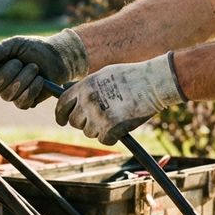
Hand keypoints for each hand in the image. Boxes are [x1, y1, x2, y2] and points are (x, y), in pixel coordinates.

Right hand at [0, 28, 87, 108]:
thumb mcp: (15, 44)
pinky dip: (32, 89)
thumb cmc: (34, 48)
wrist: (58, 57)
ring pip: (7, 95)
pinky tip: (40, 80)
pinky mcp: (25, 102)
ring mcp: (11, 94)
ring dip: (23, 79)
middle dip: (7, 73)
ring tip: (34, 68)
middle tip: (20, 62)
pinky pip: (22, 102)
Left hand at [54, 54, 185, 144]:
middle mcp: (87, 101)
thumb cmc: (132, 76)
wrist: (154, 82)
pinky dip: (112, 137)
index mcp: (84, 86)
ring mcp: (98, 115)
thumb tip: (68, 92)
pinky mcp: (111, 128)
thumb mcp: (104, 74)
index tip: (62, 121)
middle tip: (99, 119)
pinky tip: (122, 126)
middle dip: (84, 123)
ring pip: (89, 132)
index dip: (61, 115)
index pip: (62, 104)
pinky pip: (104, 140)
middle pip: (75, 122)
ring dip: (100, 129)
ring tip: (116, 117)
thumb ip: (86, 85)